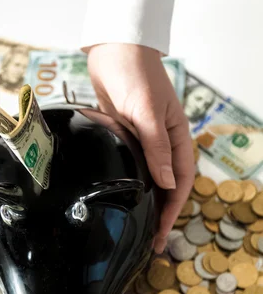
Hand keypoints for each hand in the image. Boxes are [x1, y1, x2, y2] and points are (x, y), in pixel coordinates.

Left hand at [87, 43, 194, 252]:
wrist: (114, 50)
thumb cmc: (134, 75)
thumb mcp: (147, 112)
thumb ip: (156, 148)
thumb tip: (166, 183)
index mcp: (177, 137)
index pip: (180, 181)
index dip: (172, 210)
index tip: (160, 234)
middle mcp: (163, 143)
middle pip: (166, 186)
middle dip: (159, 214)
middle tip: (149, 242)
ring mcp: (144, 141)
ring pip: (149, 180)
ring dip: (145, 203)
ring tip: (135, 227)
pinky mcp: (125, 138)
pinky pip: (131, 168)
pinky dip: (129, 186)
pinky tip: (121, 199)